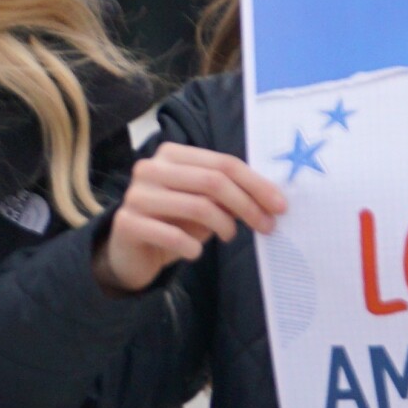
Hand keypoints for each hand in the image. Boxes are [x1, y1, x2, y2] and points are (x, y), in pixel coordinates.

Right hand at [93, 143, 286, 292]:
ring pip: (198, 206)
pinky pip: (173, 235)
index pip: (224, 164)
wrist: (130, 252)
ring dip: (224, 226)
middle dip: (248, 206)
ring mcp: (136, 194)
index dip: (257, 184)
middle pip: (214, 181)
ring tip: (230, 237)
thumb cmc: (175, 223)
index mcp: (173, 155)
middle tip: (267, 226)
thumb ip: (230, 196)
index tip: (281, 206)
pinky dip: (192, 247)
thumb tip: (272, 200)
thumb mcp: (206, 205)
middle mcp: (151, 168)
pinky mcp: (127, 223)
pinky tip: (195, 252)